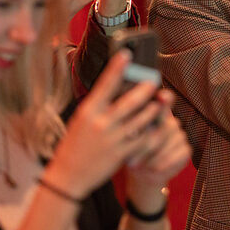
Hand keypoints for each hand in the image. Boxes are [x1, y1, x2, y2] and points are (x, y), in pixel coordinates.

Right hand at [43, 50, 163, 198]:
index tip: (127, 54)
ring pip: (141, 120)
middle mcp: (100, 123)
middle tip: (154, 81)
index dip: (117, 68)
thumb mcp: (81, 119)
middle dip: (145, 90)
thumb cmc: (75, 143)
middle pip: (129, 102)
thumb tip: (119, 87)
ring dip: (154, 109)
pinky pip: (143, 139)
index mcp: (88, 111)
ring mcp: (112, 139)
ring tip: (160, 101)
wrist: (69, 175)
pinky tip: (156, 125)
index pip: (105, 85)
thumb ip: (99, 105)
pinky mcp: (122, 154)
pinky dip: (151, 130)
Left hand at [125, 90, 190, 185]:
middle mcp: (171, 121)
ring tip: (140, 163)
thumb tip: (134, 126)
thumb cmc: (132, 151)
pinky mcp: (186, 150)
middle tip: (132, 157)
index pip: (166, 99)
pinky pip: (177, 154)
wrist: (142, 172)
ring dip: (153, 156)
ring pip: (169, 142)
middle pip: (166, 126)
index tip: (162, 97)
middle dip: (147, 144)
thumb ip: (134, 128)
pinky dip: (163, 163)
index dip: (166, 98)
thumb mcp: (128, 138)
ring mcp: (180, 135)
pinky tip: (153, 167)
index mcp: (157, 113)